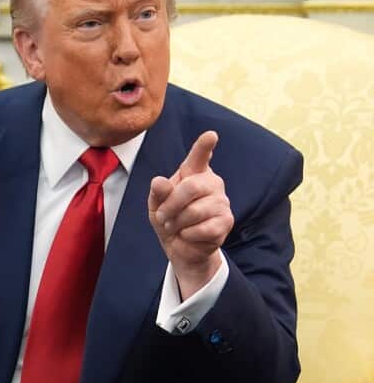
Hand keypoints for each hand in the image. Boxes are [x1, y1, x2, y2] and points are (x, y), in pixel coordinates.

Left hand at [148, 131, 232, 298]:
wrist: (180, 247)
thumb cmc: (169, 219)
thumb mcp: (156, 205)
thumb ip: (158, 192)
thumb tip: (159, 181)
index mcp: (194, 174)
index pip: (199, 158)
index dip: (204, 146)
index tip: (211, 135)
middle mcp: (212, 184)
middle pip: (191, 187)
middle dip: (171, 205)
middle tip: (162, 217)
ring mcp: (222, 203)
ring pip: (195, 211)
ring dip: (177, 223)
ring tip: (175, 226)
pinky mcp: (226, 222)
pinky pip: (202, 228)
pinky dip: (187, 235)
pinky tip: (189, 235)